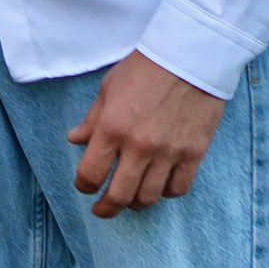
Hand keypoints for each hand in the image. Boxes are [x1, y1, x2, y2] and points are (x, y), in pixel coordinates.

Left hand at [66, 50, 225, 218]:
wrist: (189, 58)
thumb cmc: (144, 68)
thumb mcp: (108, 90)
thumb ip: (91, 120)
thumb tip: (74, 140)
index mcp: (112, 128)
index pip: (91, 174)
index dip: (84, 186)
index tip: (84, 186)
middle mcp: (139, 146)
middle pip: (119, 195)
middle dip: (106, 208)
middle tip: (102, 210)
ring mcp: (169, 153)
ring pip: (149, 197)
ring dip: (135, 203)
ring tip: (130, 199)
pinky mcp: (194, 154)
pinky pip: (178, 188)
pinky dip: (166, 193)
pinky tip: (159, 186)